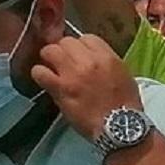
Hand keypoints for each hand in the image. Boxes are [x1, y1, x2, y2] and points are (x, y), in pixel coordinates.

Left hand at [27, 28, 140, 142]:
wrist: (119, 127)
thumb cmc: (125, 104)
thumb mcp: (124, 75)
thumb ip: (106, 61)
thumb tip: (90, 57)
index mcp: (107, 57)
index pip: (86, 38)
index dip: (81, 46)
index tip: (80, 55)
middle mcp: (88, 61)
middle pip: (66, 41)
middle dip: (65, 51)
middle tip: (65, 63)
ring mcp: (72, 73)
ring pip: (50, 51)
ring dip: (50, 59)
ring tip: (53, 69)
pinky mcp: (60, 88)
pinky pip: (40, 71)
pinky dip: (40, 74)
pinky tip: (45, 80)